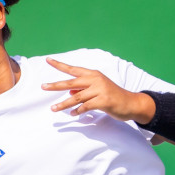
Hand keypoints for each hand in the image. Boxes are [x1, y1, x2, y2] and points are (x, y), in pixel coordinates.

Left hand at [40, 57, 156, 122]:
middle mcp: (95, 79)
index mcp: (93, 74)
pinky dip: (77, 111)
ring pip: (76, 97)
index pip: (73, 69)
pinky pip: (85, 107)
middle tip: (43, 87)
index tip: (47, 60)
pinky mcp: (103, 101)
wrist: (131, 103)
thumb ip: (83, 90)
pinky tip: (73, 114)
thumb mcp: (96, 90)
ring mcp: (100, 90)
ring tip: (53, 108)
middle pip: (71, 82)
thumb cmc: (112, 97)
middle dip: (55, 85)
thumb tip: (69, 93)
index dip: (60, 65)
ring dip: (64, 104)